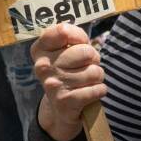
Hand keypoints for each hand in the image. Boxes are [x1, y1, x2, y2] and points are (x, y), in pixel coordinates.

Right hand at [31, 23, 105, 140]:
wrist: (60, 109)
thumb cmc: (69, 72)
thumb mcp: (66, 52)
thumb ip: (73, 37)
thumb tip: (80, 39)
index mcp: (40, 50)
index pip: (63, 30)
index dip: (79, 36)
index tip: (79, 43)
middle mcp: (43, 66)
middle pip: (86, 52)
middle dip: (93, 60)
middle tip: (85, 67)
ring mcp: (53, 84)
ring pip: (95, 72)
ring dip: (97, 77)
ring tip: (86, 82)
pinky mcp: (65, 102)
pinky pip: (97, 89)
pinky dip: (99, 91)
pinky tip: (90, 93)